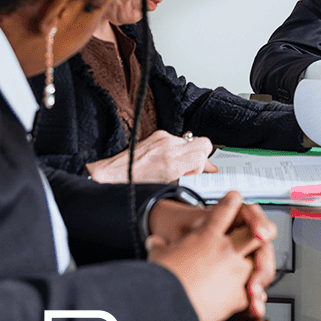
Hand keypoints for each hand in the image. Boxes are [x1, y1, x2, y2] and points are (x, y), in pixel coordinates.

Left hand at [86, 129, 216, 183]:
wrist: (113, 175)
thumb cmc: (136, 184)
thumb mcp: (167, 186)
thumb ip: (190, 177)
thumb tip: (207, 170)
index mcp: (171, 164)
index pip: (203, 155)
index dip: (205, 166)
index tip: (202, 173)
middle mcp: (169, 147)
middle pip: (204, 143)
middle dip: (203, 155)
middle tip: (195, 167)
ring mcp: (163, 138)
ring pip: (192, 140)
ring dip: (189, 152)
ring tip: (178, 165)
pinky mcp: (158, 134)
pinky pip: (179, 139)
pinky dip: (178, 148)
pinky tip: (169, 158)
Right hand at [147, 192, 274, 320]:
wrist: (167, 307)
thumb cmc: (162, 280)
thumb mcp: (158, 257)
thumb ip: (159, 247)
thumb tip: (154, 243)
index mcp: (207, 235)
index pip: (228, 207)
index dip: (233, 201)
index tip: (235, 199)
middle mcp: (226, 250)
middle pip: (258, 231)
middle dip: (263, 230)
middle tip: (263, 233)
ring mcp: (235, 271)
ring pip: (257, 264)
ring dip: (255, 270)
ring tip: (250, 279)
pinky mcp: (238, 295)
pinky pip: (250, 294)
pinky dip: (248, 298)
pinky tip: (244, 302)